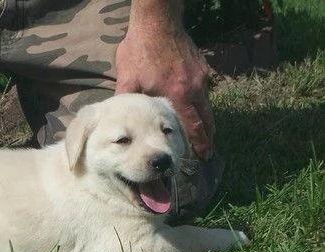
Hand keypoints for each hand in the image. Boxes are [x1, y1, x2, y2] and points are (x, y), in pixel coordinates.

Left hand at [115, 23, 213, 159]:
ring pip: (207, 104)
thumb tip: (117, 119)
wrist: (158, 20)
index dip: (199, 143)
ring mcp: (200, 76)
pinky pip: (204, 90)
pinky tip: (195, 107)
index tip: (204, 156)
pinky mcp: (201, 66)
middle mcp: (194, 88)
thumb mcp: (127, 78)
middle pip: (206, 119)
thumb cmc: (140, 49)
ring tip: (205, 134)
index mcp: (178, 96)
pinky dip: (201, 103)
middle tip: (208, 152)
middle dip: (208, 137)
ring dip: (206, 120)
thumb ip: (125, 101)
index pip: (193, 126)